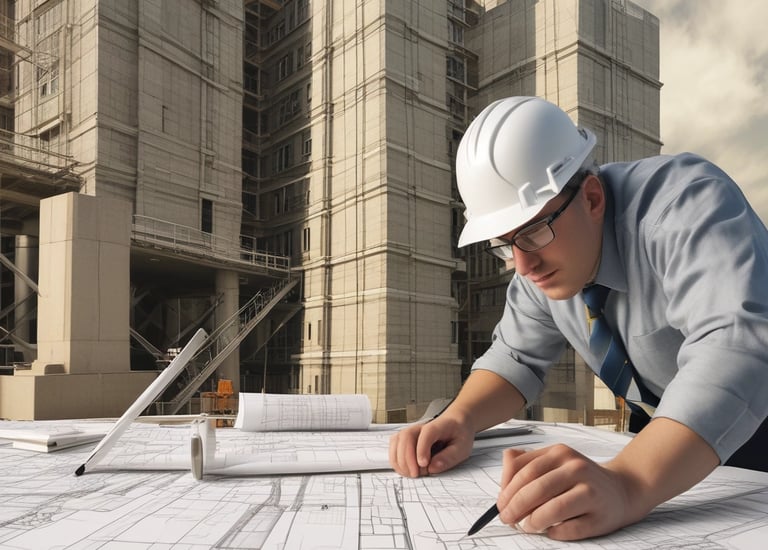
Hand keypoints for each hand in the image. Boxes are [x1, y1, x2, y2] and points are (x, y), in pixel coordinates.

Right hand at [388, 417, 473, 476]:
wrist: (456, 423)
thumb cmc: (459, 434)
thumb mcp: (463, 447)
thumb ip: (449, 457)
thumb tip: (433, 467)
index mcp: (438, 426)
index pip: (426, 434)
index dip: (422, 450)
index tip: (424, 465)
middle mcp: (421, 427)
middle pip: (406, 437)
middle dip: (408, 459)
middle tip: (417, 474)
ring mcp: (412, 432)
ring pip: (397, 440)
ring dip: (400, 460)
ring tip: (411, 473)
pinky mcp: (406, 439)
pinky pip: (394, 446)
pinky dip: (396, 460)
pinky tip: (405, 469)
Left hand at [496, 445, 645, 539]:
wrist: (621, 490)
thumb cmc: (580, 479)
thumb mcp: (554, 462)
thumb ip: (526, 464)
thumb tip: (503, 475)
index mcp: (560, 453)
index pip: (525, 470)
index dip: (507, 490)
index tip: (499, 504)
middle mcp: (576, 468)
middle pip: (537, 489)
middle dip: (515, 507)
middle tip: (507, 518)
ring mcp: (590, 492)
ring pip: (553, 509)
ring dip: (533, 521)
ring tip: (526, 526)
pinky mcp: (600, 517)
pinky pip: (571, 529)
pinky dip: (555, 533)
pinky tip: (549, 531)